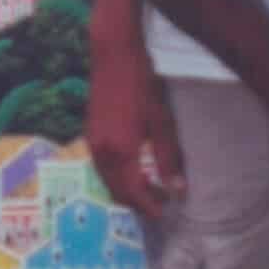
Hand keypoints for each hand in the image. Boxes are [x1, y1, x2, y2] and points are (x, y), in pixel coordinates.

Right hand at [86, 43, 186, 218]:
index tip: (165, 213)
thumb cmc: (141, 84)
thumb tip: (178, 190)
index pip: (134, 193)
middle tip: (161, 202)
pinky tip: (133, 169)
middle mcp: (101, 153)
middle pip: (118, 192)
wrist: (113, 54)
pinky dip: (117, 176)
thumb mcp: (161, 122)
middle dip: (138, 202)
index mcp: (120, 152)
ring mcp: (92, 143)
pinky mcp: (90, 133)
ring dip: (126, 190)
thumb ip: (167, 158)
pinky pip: (102, 167)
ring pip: (108, 181)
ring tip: (150, 187)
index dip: (149, 206)